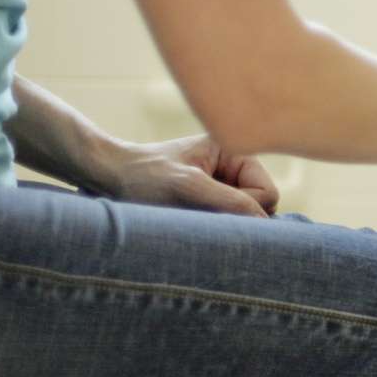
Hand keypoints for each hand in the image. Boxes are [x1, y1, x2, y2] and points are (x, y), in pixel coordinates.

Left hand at [105, 135, 279, 216]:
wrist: (107, 177)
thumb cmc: (143, 177)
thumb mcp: (188, 187)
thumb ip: (232, 202)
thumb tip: (266, 223)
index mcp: (235, 152)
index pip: (268, 194)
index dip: (245, 206)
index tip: (208, 202)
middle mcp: (234, 168)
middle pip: (260, 207)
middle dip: (233, 214)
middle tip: (197, 210)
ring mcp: (222, 186)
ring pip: (244, 218)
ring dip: (221, 222)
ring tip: (189, 213)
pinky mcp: (209, 201)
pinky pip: (228, 222)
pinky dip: (211, 225)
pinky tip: (187, 217)